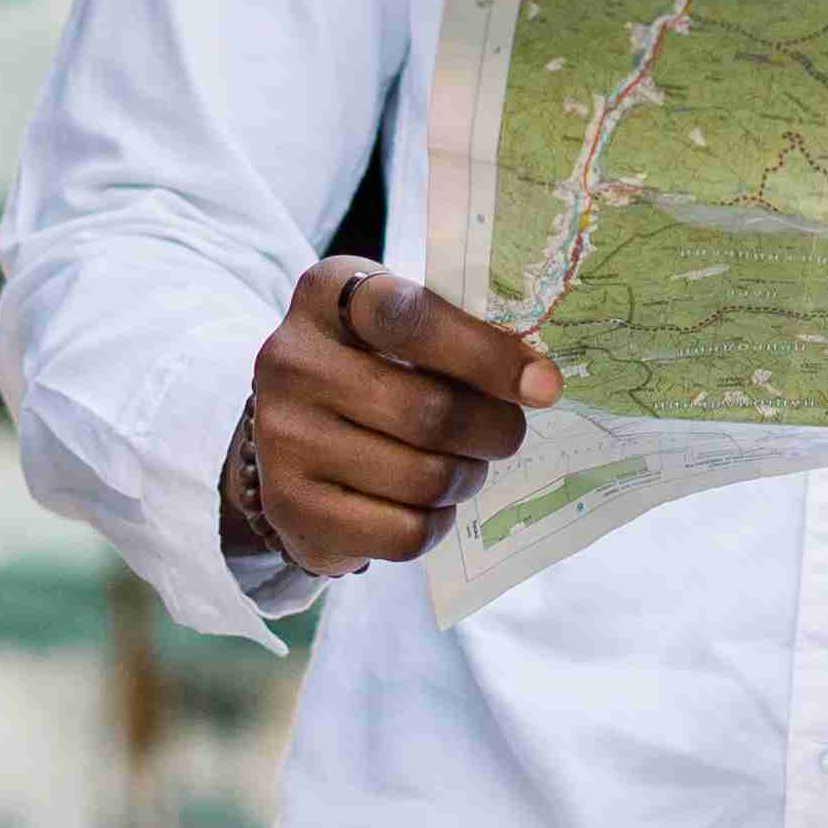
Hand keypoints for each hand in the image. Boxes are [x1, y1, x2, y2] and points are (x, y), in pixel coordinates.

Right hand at [235, 258, 555, 574]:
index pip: (410, 318)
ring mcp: (283, 439)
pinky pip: (402, 532)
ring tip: (466, 466)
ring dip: (466, 478)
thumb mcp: (397, 327)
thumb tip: (538, 381)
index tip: (544, 384)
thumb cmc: (370, 367)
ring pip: (422, 478)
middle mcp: (291, 362)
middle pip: (428, 411)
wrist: (289, 437)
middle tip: (508, 434)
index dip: (486, 354)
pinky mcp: (292, 507)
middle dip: (492, 430)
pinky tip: (431, 504)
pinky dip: (436, 523)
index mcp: (326, 296)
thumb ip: (456, 334)